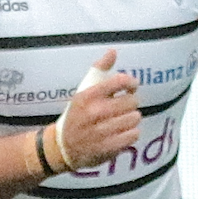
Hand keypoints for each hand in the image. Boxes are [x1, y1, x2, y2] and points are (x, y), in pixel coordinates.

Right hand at [52, 48, 140, 170]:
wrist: (63, 147)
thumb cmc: (78, 115)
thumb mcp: (84, 90)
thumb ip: (99, 70)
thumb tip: (113, 51)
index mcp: (88, 95)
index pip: (120, 81)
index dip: (131, 83)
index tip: (130, 88)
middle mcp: (94, 112)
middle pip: (132, 101)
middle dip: (131, 105)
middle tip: (122, 109)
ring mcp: (100, 131)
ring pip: (135, 118)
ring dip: (132, 120)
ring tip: (122, 122)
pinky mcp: (107, 148)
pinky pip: (133, 135)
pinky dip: (131, 134)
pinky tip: (123, 134)